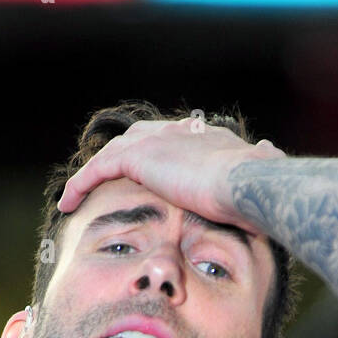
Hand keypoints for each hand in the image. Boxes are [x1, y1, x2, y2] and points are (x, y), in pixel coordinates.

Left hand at [56, 116, 284, 230]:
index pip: (174, 141)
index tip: (147, 175)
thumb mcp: (260, 176)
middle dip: (120, 159)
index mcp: (206, 140)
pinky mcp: (140, 157)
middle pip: (139, 140)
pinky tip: (69, 203)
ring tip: (77, 196)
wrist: (246, 184)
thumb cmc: (258, 193)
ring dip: (94, 175)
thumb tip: (269, 151)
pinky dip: (82, 184)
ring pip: (114, 155)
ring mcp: (158, 142)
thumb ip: (259, 165)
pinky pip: (99, 169)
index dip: (156, 156)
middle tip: (104, 181)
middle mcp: (179, 134)